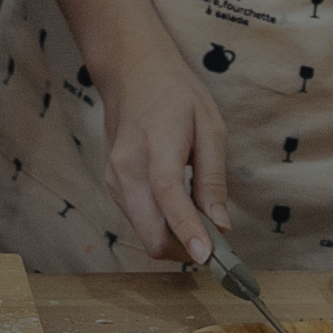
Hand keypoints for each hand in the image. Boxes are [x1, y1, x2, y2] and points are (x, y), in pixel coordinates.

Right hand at [97, 50, 230, 262]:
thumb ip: (213, 178)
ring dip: (174, 239)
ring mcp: (114, 180)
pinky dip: (161, 226)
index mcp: (156, 145)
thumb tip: (221, 225)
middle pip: (151, 233)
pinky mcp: (111, 187)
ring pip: (145, 233)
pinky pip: (138, 221)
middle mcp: (126, 168)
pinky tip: (178, 208)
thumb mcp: (210, 127)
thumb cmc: (175, 96)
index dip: (188, 230)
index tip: (207, 257)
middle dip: (185, 249)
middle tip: (217, 244)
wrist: (131, 75)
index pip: (168, 195)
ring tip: (200, 219)